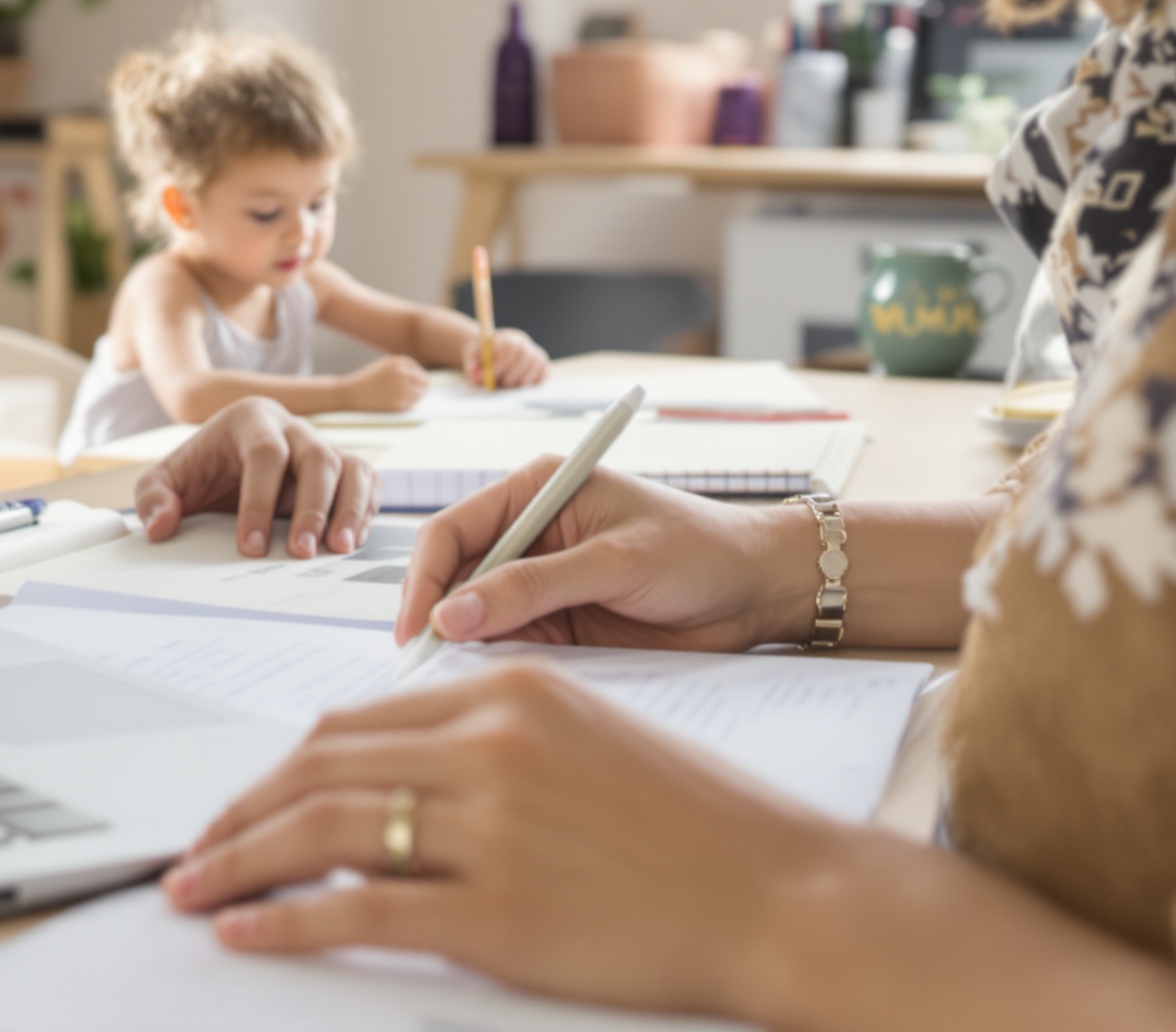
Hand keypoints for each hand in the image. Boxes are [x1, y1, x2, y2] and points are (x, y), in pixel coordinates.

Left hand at [135, 397, 377, 559]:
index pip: (265, 454)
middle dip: (311, 507)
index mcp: (250, 419)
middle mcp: (293, 428)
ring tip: (339, 549)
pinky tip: (353, 541)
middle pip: (317, 457)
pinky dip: (366, 509)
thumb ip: (153, 499)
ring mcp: (322, 446)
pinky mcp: (343, 469)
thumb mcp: (165, 481)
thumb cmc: (199, 472)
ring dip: (349, 509)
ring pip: (350, 467)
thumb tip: (161, 526)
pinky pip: (367, 481)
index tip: (249, 546)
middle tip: (300, 552)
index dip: (260, 500)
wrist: (223, 466)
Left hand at [162, 663, 840, 1020]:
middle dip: (241, 813)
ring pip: (321, 831)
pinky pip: (356, 909)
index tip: (246, 802)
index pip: (353, 722)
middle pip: (319, 768)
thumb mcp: (588, 740)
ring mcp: (491, 830)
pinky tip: (245, 931)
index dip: (281, 767)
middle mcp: (491, 747)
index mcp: (509, 695)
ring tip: (194, 889)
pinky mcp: (497, 912)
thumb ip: (494, 741)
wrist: (780, 891)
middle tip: (195, 851)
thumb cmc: (695, 826)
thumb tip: (397, 771)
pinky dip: (283, 921)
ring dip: (239, 862)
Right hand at [340, 354, 430, 411]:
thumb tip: (425, 382)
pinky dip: (406, 407)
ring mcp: (400, 390)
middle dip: (418, 389)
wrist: (348, 394)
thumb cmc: (367, 380)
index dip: (417, 380)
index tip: (411, 386)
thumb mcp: (384, 367)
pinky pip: (411, 406)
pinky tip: (394, 404)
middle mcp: (401, 374)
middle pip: (423, 384)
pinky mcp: (397, 405)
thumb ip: (403, 369)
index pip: (419, 371)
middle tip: (409, 395)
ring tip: (398, 399)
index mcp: (397, 362)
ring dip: (413, 399)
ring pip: (419, 396)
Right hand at [395, 459, 809, 653]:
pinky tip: (493, 684)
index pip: (453, 531)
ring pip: (477, 617)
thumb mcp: (614, 562)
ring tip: (455, 681)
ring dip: (465, 647)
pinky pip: (511, 646)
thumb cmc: (698, 551)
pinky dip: (497, 666)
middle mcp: (530, 534)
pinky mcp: (559, 624)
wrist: (757, 591)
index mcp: (537, 491)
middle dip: (438, 618)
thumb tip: (453, 615)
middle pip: (455, 577)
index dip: (425, 578)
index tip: (417, 627)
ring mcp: (542, 583)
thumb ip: (533, 588)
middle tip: (424, 667)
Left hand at [463, 327, 548, 388]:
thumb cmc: (482, 355)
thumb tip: (478, 379)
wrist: (493, 350)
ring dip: (521, 381)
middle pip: (525, 357)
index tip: (491, 377)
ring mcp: (535, 353)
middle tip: (501, 384)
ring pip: (535, 367)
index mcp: (506, 337)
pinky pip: (543, 375)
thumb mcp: (471, 357)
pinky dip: (533, 383)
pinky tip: (520, 385)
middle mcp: (524, 343)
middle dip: (512, 376)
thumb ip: (471, 366)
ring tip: (508, 384)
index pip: (509, 348)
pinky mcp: (542, 364)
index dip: (501, 365)